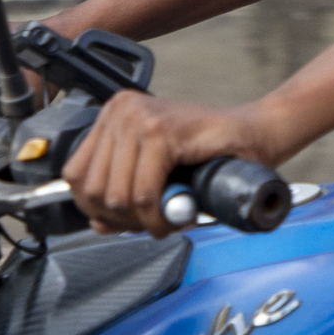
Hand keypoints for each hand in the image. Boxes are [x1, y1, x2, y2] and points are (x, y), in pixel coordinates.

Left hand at [62, 90, 289, 234]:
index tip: (127, 220)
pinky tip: (177, 216)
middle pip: (92, 189)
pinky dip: (158, 217)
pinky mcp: (161, 130)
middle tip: (153, 223)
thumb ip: (124, 194)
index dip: (98, 209)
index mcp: (113, 115)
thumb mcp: (155, 172)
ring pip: (116, 196)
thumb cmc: (210, 153)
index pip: (76, 175)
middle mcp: (121, 110)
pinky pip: (143, 194)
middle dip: (122, 220)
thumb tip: (97, 223)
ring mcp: (139, 117)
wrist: (257, 133)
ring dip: (143, 222)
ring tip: (169, 219)